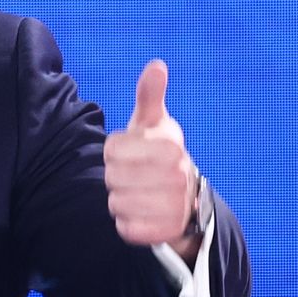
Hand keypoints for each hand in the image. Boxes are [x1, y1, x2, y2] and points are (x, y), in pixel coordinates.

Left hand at [104, 60, 198, 255]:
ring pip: (116, 203)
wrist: (185, 198)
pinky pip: (126, 228)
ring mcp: (176, 206)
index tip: (127, 152)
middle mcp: (178, 176)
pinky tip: (139, 213)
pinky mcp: (168, 231)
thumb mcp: (152, 122)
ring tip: (135, 193)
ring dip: (118, 199)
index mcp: (170, 146)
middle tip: (130, 175)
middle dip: (114, 176)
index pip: (112, 150)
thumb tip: (157, 65)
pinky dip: (125, 222)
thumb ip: (150, 94)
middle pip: (112, 177)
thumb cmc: (157, 152)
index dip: (113, 151)